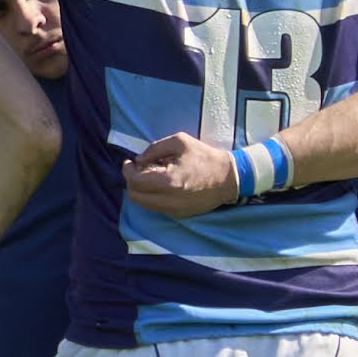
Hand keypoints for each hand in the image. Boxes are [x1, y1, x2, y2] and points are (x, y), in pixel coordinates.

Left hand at [121, 132, 236, 214]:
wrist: (229, 178)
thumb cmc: (205, 156)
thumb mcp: (179, 141)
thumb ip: (154, 148)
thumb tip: (138, 160)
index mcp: (169, 181)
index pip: (135, 182)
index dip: (127, 170)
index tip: (130, 161)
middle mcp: (169, 200)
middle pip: (135, 197)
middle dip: (131, 181)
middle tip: (138, 169)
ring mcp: (174, 211)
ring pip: (144, 204)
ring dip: (141, 190)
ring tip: (151, 176)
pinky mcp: (180, 215)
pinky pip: (157, 207)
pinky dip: (152, 196)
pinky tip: (161, 184)